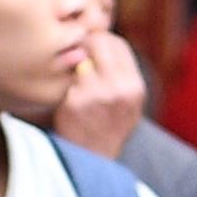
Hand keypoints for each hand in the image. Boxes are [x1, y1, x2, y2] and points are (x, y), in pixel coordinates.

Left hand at [58, 32, 151, 156]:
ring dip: (71, 66)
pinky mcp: (74, 103)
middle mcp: (120, 89)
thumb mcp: (127, 101)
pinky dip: (61, 86)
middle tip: (74, 57)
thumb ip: (119, 72)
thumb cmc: (107, 126)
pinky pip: (63, 79)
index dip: (100, 42)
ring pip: (77, 58)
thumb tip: (97, 36)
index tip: (89, 51)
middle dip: (82, 46)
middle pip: (96, 42)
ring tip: (72, 83)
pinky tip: (65, 100)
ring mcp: (96, 95)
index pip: (116, 43)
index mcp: (135, 86)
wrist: (94, 160)